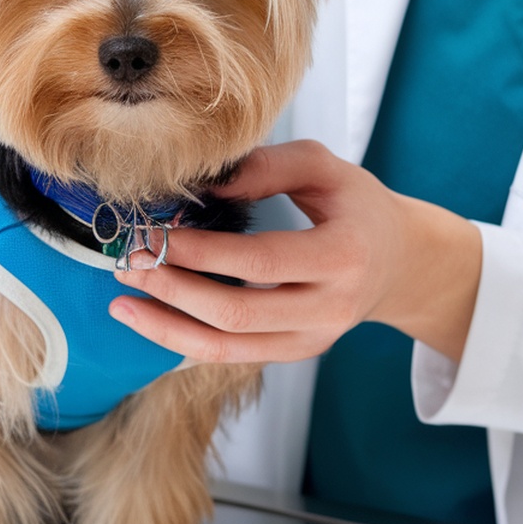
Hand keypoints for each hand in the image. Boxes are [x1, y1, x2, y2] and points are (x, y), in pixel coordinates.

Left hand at [108, 141, 481, 365]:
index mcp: (343, 256)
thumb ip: (268, 167)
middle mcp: (330, 309)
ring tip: (123, 305)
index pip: (261, 262)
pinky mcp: (294, 353)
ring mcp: (312, 339)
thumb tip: (205, 182)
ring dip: (169, 328)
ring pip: (229, 349)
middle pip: (238, 314)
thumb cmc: (357, 207)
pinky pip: (233, 356)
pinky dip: (186, 343)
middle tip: (130, 264)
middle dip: (174, 292)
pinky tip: (152, 321)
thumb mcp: (325, 168)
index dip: (203, 253)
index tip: (156, 234)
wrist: (399, 261)